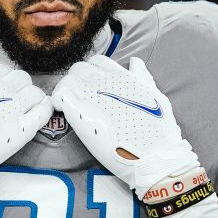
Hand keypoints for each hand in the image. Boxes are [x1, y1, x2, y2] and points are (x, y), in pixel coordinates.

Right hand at [0, 64, 51, 182]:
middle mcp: (1, 90)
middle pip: (22, 79)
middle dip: (20, 86)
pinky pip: (42, 113)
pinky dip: (45, 109)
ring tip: (31, 106)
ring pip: (35, 93)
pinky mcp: (22, 130)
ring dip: (34, 97)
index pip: (4, 71)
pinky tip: (43, 110)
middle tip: (16, 99)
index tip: (3, 89)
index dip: (4, 80)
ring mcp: (14, 109)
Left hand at [52, 56, 198, 194]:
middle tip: (80, 99)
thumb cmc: (159, 130)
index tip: (93, 88)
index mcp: (122, 75)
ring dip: (66, 91)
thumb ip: (142, 77)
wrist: (154, 155)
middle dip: (77, 81)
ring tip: (71, 107)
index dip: (93, 73)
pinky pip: (59, 96)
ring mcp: (91, 96)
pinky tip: (61, 111)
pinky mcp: (80, 114)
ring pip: (66, 80)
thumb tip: (135, 61)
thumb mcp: (156, 95)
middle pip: (79, 69)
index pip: (97, 62)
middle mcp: (105, 81)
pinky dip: (57, 100)